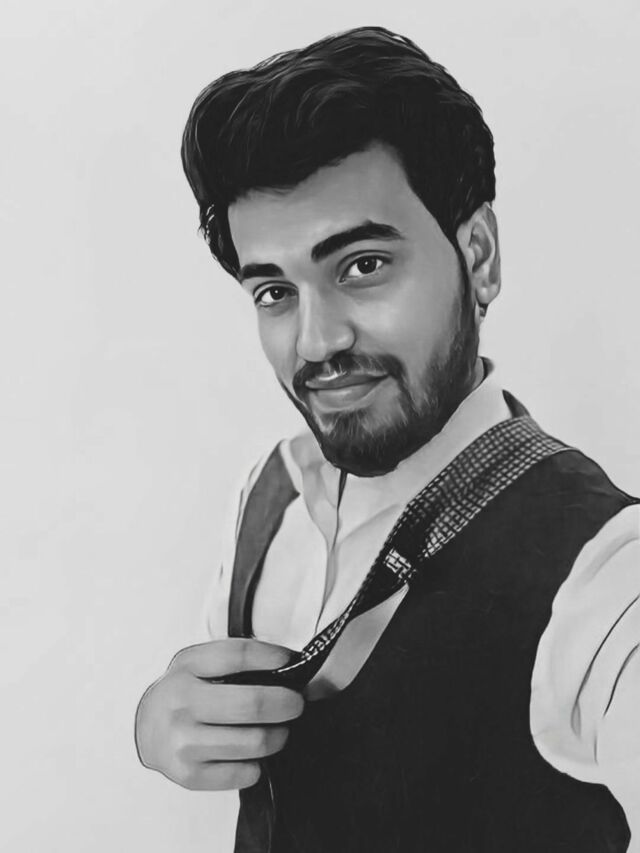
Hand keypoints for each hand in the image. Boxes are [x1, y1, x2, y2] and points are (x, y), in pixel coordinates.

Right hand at [135, 638, 302, 789]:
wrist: (145, 727)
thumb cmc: (184, 690)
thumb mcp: (200, 661)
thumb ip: (238, 658)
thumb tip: (289, 664)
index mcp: (187, 667)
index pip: (238, 655)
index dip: (272, 657)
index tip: (291, 662)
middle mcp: (182, 703)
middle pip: (252, 704)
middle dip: (287, 704)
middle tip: (295, 704)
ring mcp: (184, 741)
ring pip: (255, 742)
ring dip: (278, 736)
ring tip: (277, 730)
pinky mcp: (189, 774)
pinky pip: (244, 774)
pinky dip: (257, 764)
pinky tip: (250, 754)